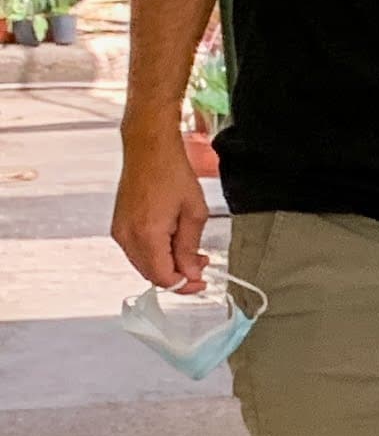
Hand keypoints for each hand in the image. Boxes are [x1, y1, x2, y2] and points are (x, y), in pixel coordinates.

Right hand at [112, 135, 209, 292]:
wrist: (149, 150)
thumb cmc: (171, 173)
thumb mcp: (194, 213)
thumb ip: (190, 248)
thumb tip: (190, 273)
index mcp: (147, 234)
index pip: (163, 277)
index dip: (185, 285)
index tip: (201, 283)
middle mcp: (128, 236)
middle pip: (152, 274)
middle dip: (178, 276)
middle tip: (201, 266)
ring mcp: (120, 231)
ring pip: (145, 264)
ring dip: (168, 265)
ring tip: (192, 252)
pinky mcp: (119, 225)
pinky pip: (138, 251)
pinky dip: (157, 253)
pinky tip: (174, 243)